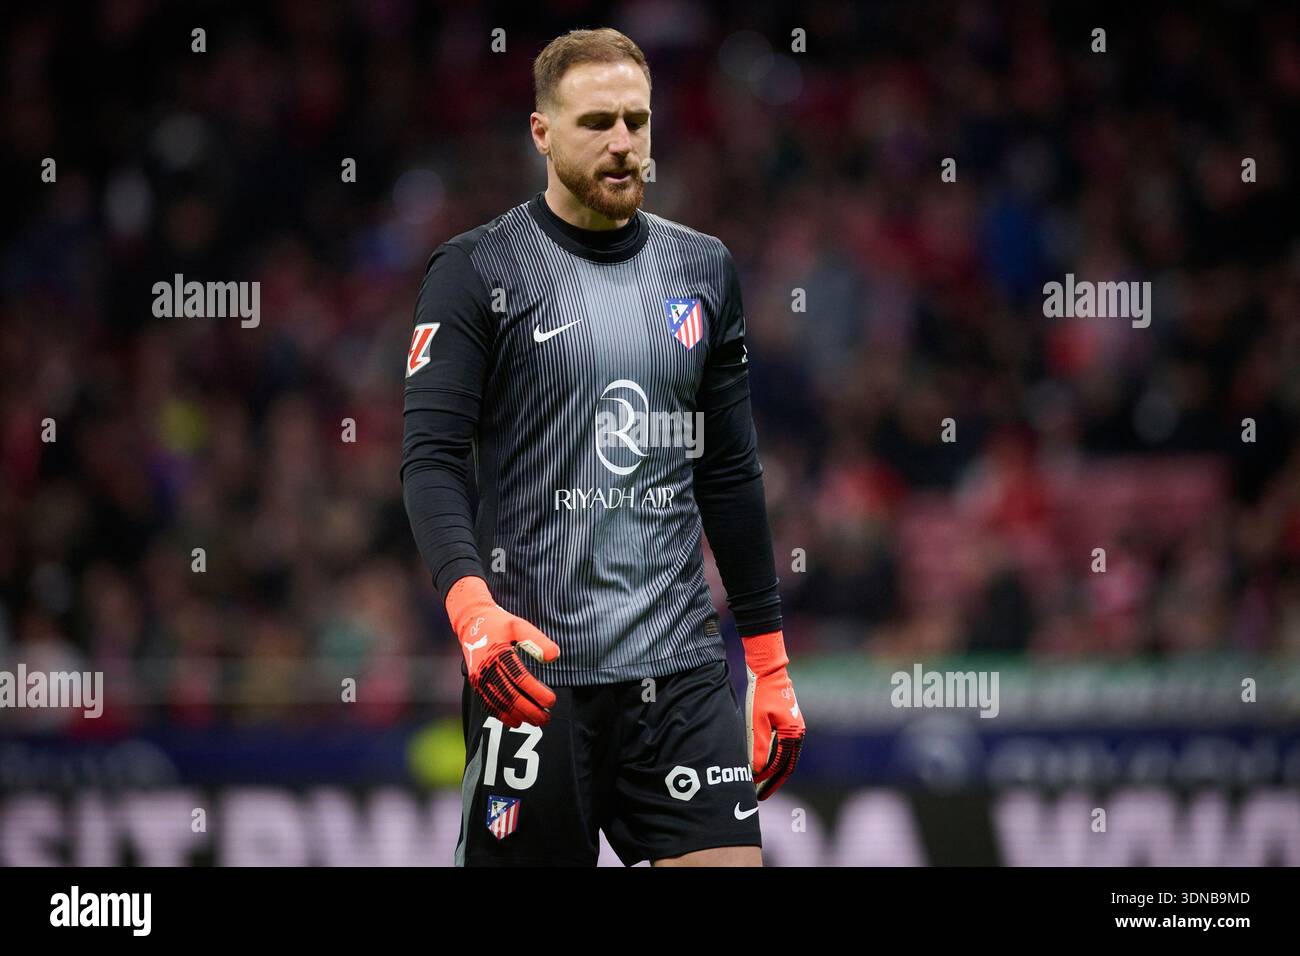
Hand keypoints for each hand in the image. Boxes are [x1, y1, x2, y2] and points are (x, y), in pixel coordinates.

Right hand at [446, 576, 559, 727]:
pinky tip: (516, 721)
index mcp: (499, 654)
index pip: (520, 678)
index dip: (536, 692)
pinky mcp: (475, 683)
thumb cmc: (499, 623)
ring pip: (499, 703)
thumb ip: (537, 639)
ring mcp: (479, 678)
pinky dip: (502, 715)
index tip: (551, 701)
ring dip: (518, 715)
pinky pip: (488, 704)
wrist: (471, 621)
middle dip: (530, 710)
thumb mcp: (519, 625)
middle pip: (510, 695)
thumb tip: (553, 657)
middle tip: (546, 717)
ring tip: (536, 722)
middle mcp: (486, 668)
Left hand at [741, 630, 804, 798]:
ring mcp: (796, 728)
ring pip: (788, 758)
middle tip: (760, 796)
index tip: (754, 789)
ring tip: (762, 784)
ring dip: (776, 772)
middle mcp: (798, 733)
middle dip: (774, 782)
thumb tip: (757, 770)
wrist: (770, 670)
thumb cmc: (762, 693)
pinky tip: (766, 765)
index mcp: (792, 734)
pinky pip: (786, 748)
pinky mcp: (791, 724)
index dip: (766, 779)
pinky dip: (777, 760)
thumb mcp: (757, 720)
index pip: (780, 764)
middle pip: (788, 766)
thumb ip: (758, 746)